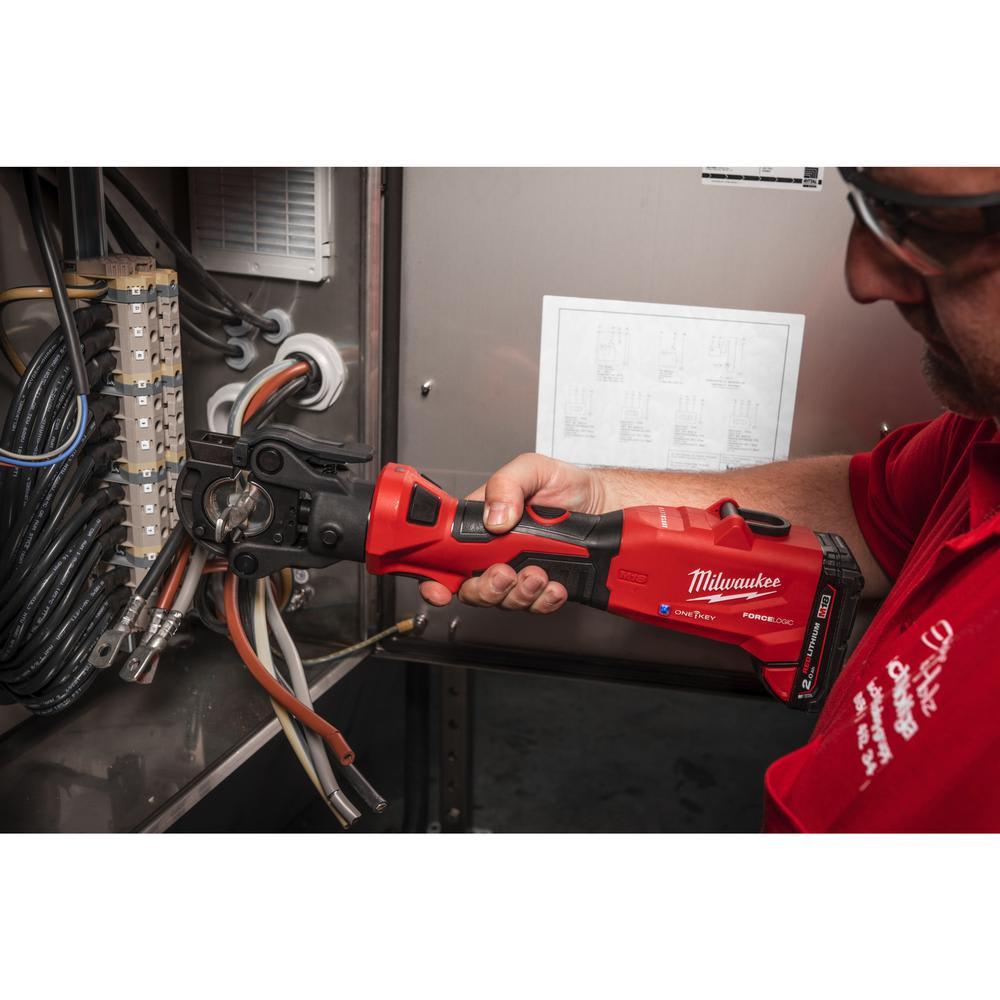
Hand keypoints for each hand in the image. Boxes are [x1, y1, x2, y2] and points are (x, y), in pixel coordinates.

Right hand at [419, 453, 602, 613]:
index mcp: (482, 524)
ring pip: (503, 601)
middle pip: (471, 588)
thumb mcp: (533, 468)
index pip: (446, 554)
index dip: (436, 575)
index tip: (439, 586)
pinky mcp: (544, 587)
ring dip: (519, 594)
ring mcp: (520, 572)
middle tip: (505, 573)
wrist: (607, 503)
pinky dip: (545, 600)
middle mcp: (496, 552)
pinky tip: (555, 585)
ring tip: (538, 574)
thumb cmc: (568, 485)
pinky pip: (535, 606)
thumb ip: (507, 484)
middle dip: (486, 588)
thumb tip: (493, 517)